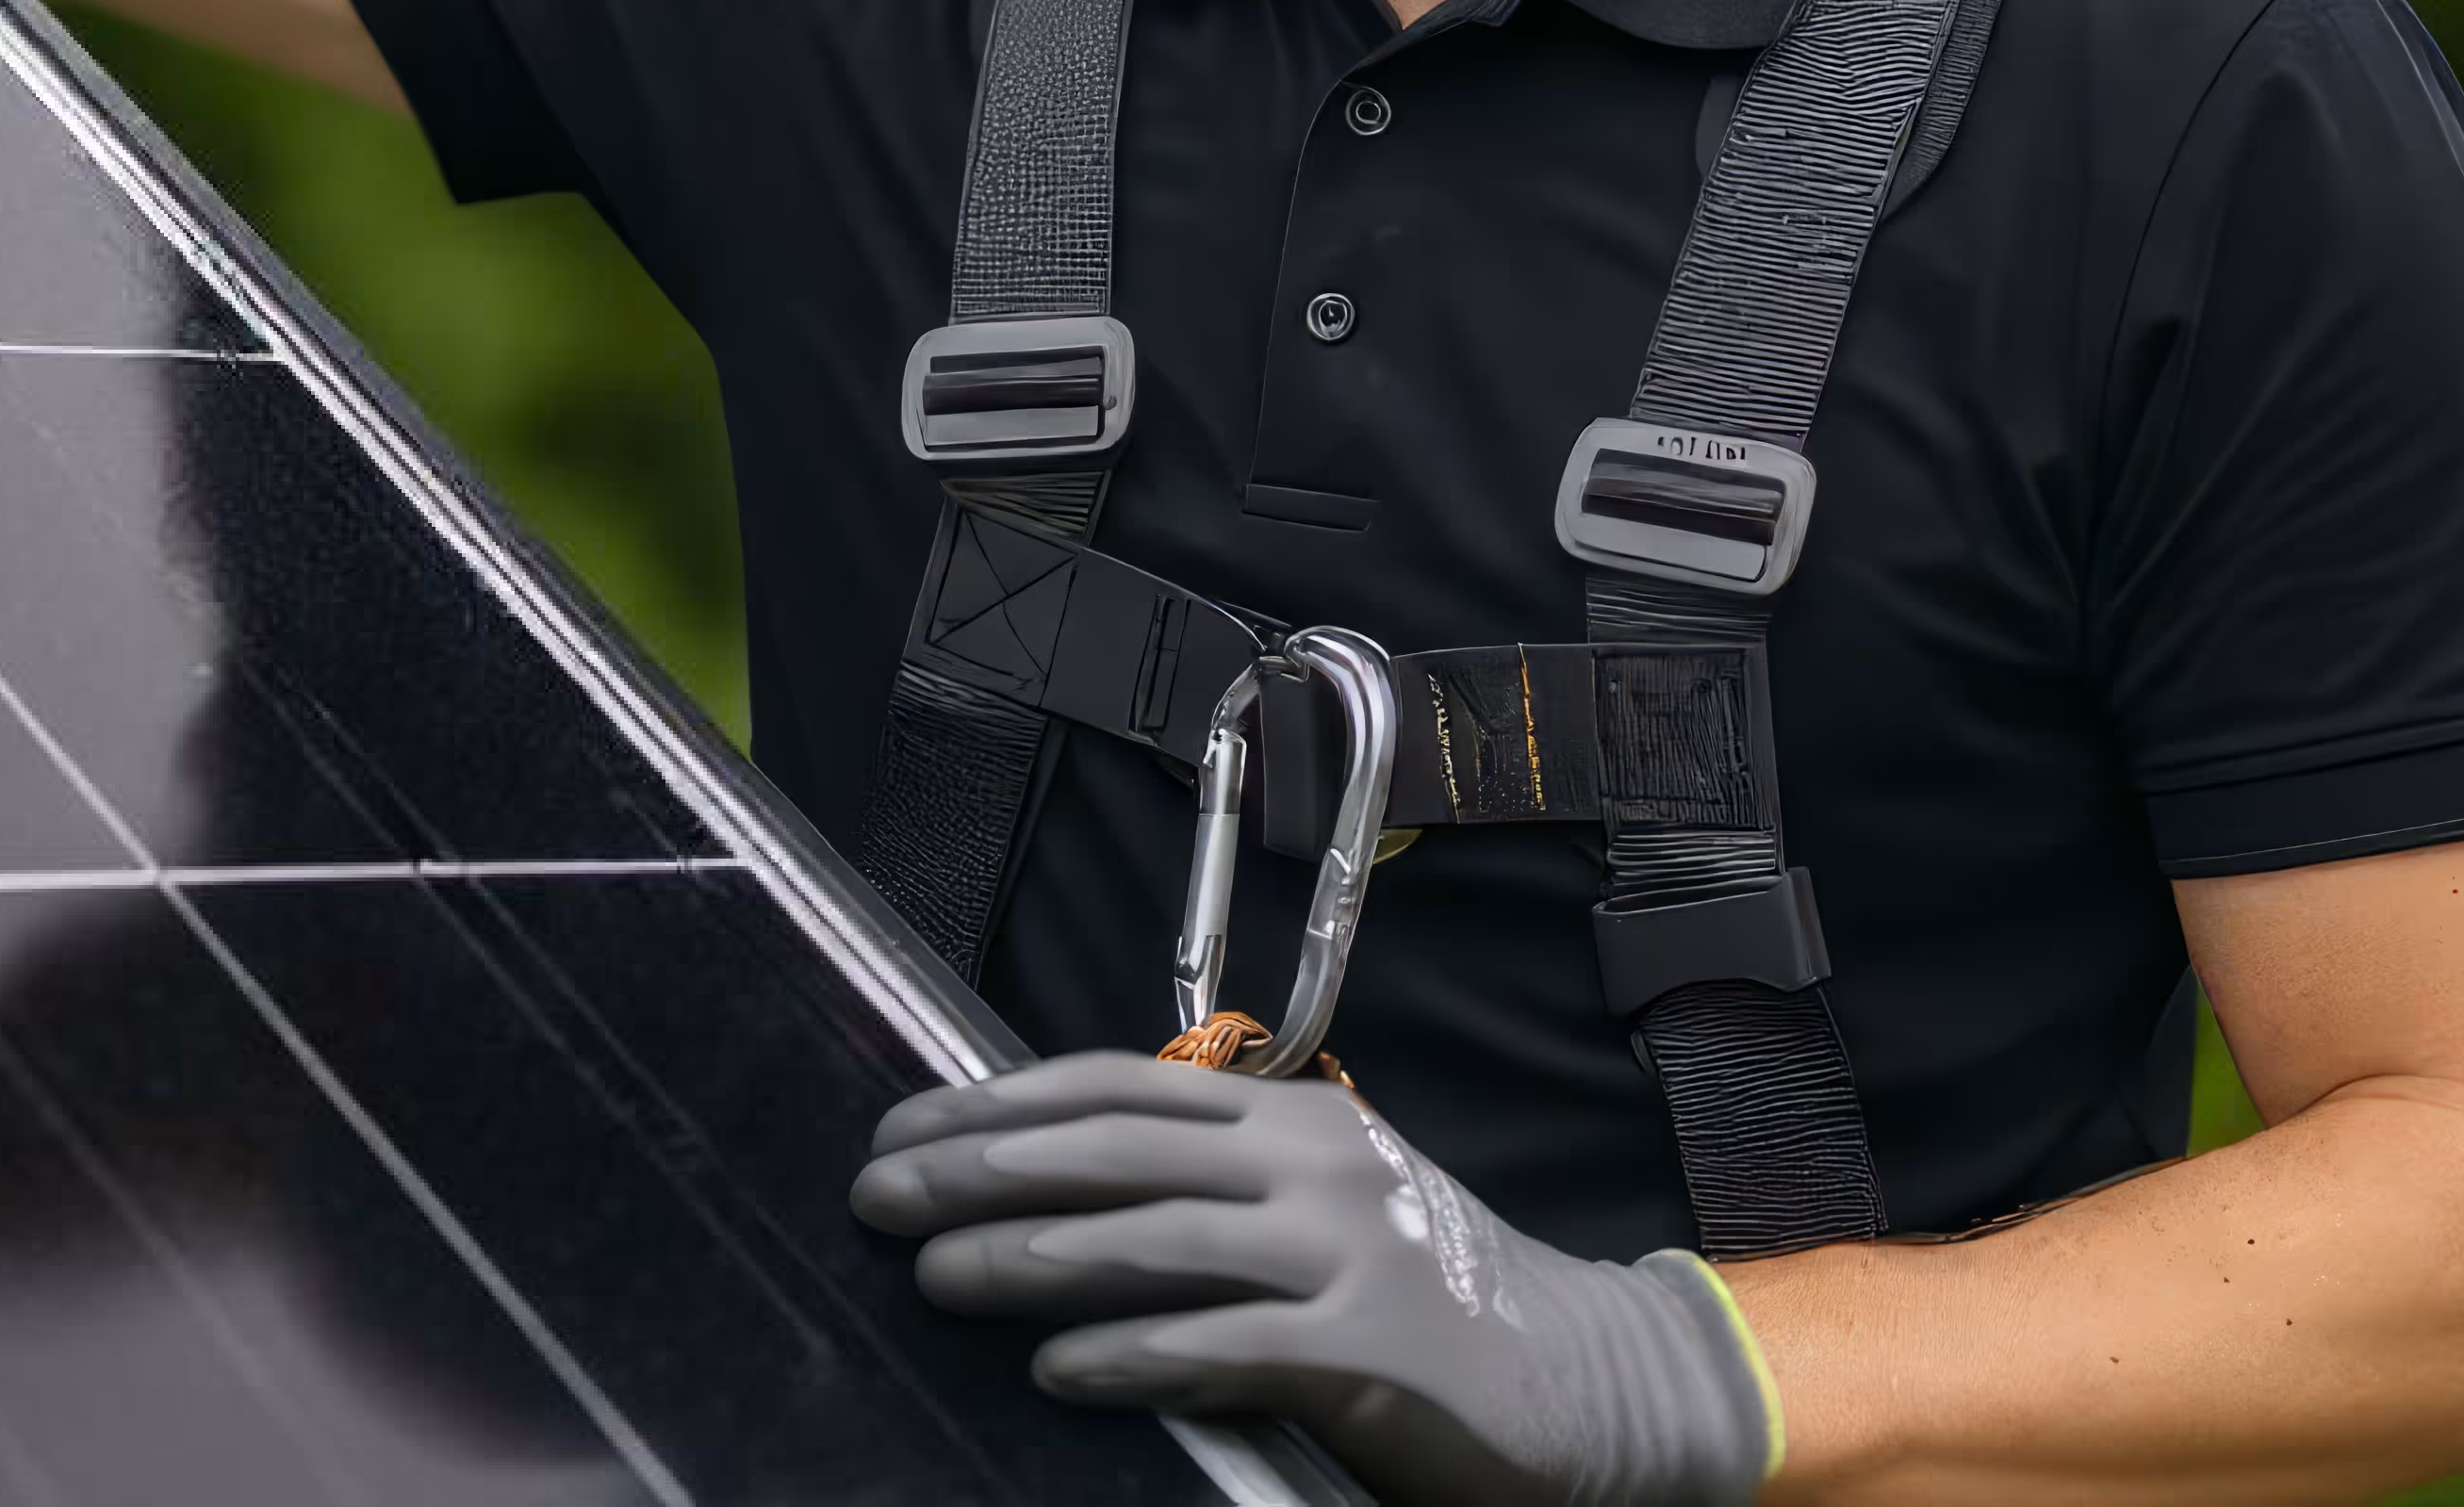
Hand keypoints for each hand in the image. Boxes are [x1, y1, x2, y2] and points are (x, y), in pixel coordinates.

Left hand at [854, 1052, 1780, 1505]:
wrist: (1585, 1378)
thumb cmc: (1422, 1296)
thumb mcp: (1319, 1207)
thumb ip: (1207, 1188)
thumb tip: (1041, 1188)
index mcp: (1288, 1117)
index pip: (1114, 1084)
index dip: (997, 1101)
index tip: (901, 1127)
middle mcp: (1312, 1162)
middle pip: (1115, 1146)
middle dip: (982, 1166)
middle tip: (878, 1190)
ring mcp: (1344, 1252)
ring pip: (1154, 1237)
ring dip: (1028, 1256)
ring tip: (935, 1273)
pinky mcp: (1366, 1352)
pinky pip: (1223, 1345)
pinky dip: (1131, 1351)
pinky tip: (1056, 1368)